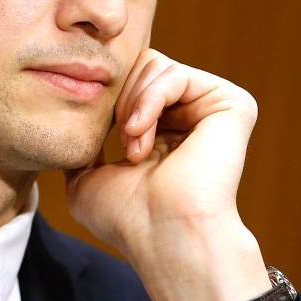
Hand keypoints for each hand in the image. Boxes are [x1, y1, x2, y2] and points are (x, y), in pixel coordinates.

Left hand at [65, 49, 270, 300]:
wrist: (162, 235)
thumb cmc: (125, 218)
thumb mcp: (86, 177)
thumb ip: (84, 146)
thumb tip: (69, 121)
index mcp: (163, 131)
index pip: (126, 83)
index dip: (102, 98)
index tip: (95, 133)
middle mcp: (190, 116)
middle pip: (138, 66)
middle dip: (117, 100)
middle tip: (121, 140)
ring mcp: (211, 109)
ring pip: (153, 66)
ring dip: (130, 105)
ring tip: (133, 146)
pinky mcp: (231, 104)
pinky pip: (174, 74)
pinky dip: (148, 100)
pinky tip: (141, 134)